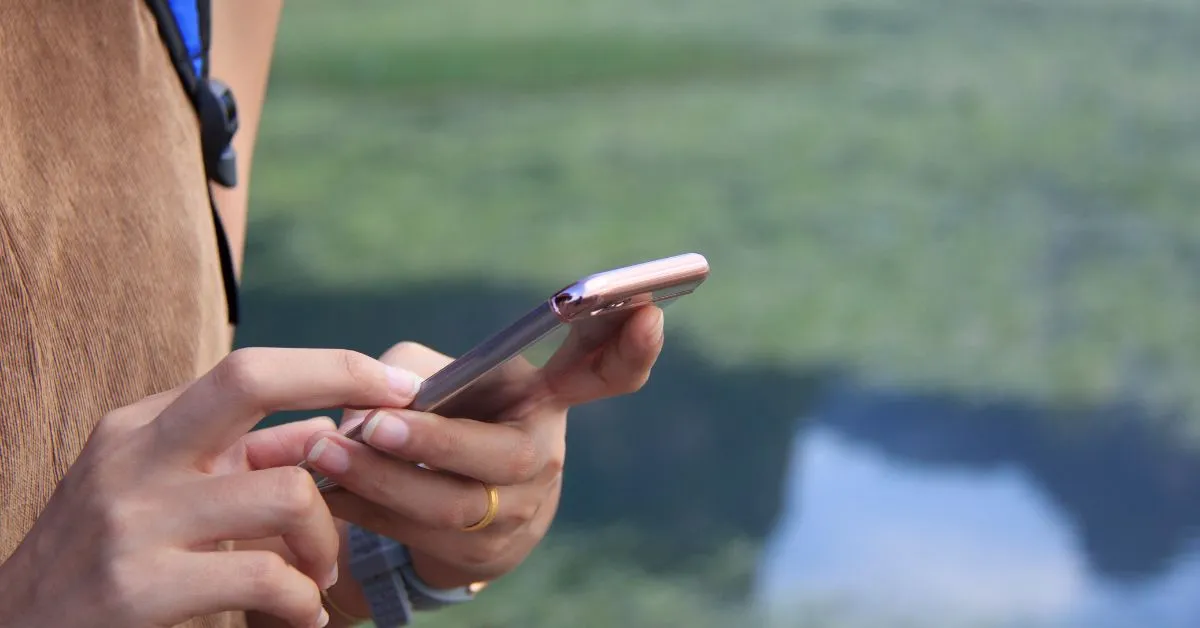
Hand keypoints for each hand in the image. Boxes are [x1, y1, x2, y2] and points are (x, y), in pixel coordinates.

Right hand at [0, 348, 422, 627]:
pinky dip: (302, 600)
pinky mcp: (138, 588)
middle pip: (249, 379)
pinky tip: (300, 616)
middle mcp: (134, 456)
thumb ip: (241, 463)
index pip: (249, 369)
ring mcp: (132, 519)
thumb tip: (330, 435)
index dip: (332, 368)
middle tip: (395, 424)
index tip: (397, 382)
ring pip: (286, 492)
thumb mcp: (164, 493)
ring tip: (319, 575)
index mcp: (143, 425)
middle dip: (340, 381)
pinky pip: (264, 576)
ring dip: (326, 541)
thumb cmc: (111, 560)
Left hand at [303, 306, 664, 601]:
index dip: (630, 347)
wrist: (446, 509)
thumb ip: (410, 371)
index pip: (605, 374)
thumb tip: (372, 400)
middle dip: (432, 441)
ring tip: (323, 454)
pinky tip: (323, 491)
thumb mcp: (440, 378)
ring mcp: (518, 515)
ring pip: (450, 504)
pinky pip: (418, 536)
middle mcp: (543, 458)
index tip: (646, 309)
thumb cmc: (445, 416)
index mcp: (548, 400)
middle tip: (372, 424)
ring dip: (378, 480)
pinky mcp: (480, 558)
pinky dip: (365, 511)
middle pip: (500, 456)